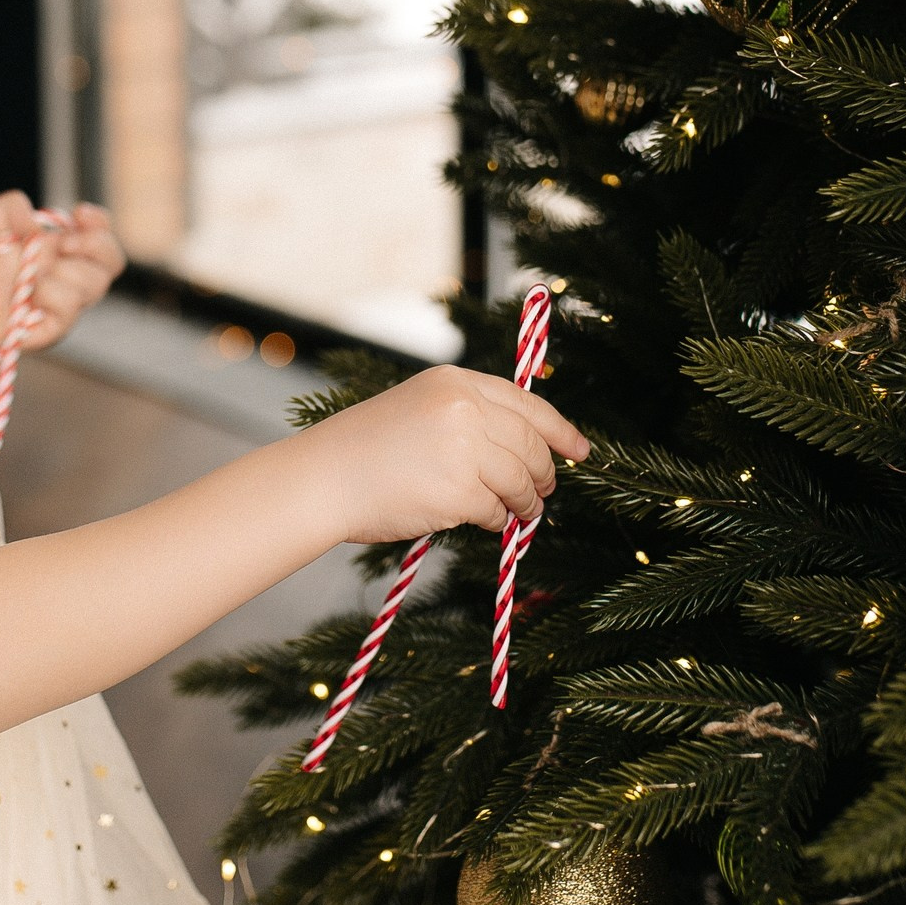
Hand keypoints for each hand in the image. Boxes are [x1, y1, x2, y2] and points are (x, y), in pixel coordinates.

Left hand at [0, 194, 125, 351]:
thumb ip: (12, 206)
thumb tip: (40, 225)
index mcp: (53, 252)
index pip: (99, 237)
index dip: (100, 223)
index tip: (80, 213)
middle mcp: (63, 278)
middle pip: (112, 263)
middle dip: (94, 246)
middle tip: (62, 245)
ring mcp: (59, 306)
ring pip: (94, 285)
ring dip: (67, 273)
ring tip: (33, 275)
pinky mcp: (49, 330)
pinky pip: (70, 310)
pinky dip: (53, 296)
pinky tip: (29, 295)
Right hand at [291, 366, 590, 543]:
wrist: (324, 478)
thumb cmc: (366, 448)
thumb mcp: (420, 406)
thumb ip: (468, 415)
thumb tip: (522, 447)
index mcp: (455, 382)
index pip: (527, 403)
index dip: (560, 429)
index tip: (580, 450)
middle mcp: (465, 408)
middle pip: (531, 444)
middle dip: (544, 473)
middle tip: (545, 491)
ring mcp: (464, 449)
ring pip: (521, 480)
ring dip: (527, 502)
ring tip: (524, 513)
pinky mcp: (459, 491)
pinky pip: (496, 510)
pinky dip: (497, 520)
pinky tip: (487, 522)